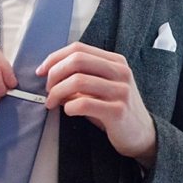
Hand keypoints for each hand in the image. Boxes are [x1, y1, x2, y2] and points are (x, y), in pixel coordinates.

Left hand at [37, 42, 155, 166]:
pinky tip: (68, 111)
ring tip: (52, 102)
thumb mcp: (103, 86)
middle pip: (77, 60)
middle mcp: (121, 72)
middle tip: (48, 90)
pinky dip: (69, 107)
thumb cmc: (115, 109)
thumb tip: (50, 74)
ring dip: (57, 92)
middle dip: (54, 74)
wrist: (141, 134)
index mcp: (116, 61)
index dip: (55, 58)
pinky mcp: (118, 111)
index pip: (79, 48)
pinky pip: (84, 104)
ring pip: (77, 81)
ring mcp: (121, 91)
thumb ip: (82, 75)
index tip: (41, 71)